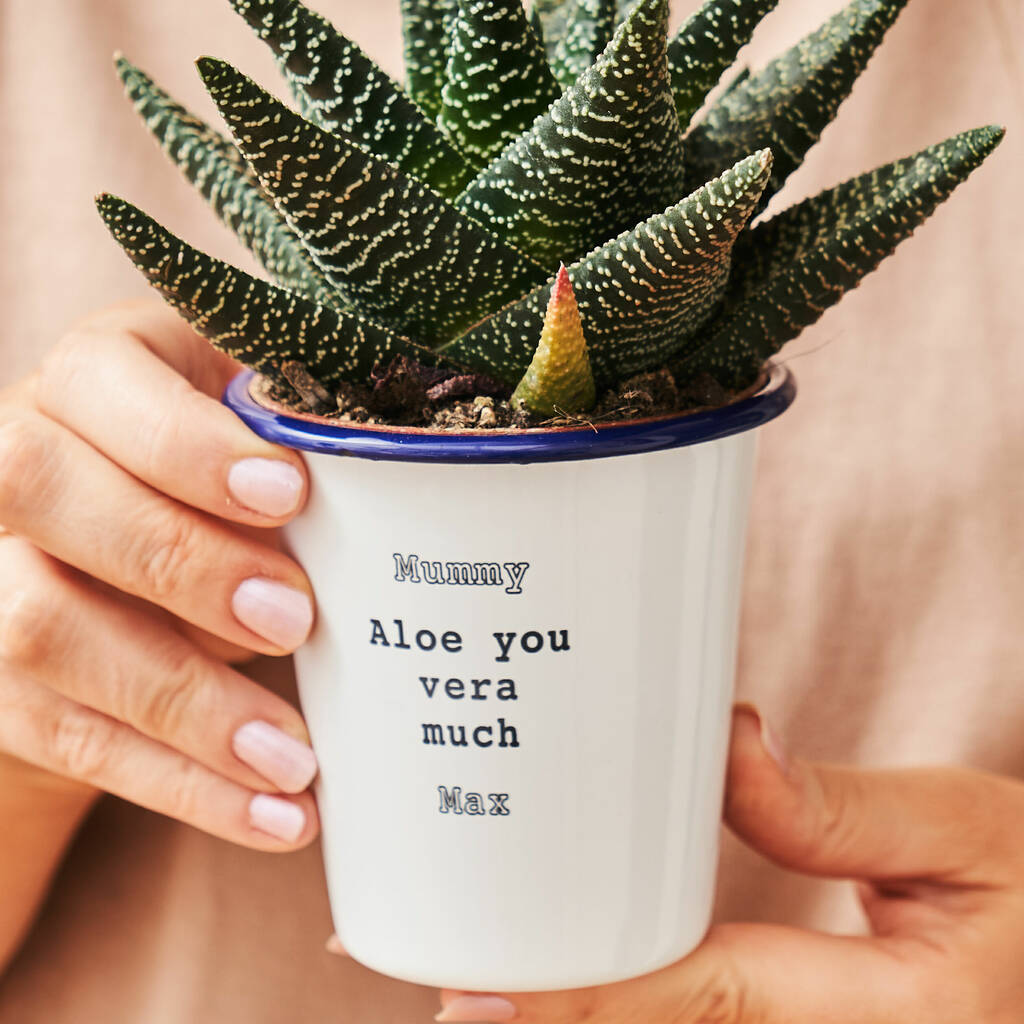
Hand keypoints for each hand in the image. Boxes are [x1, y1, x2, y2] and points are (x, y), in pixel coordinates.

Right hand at [0, 301, 319, 848]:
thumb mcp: (253, 444)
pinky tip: (270, 815)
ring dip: (181, 703)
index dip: (184, 444)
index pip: (97, 381)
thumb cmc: (218, 484)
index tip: (289, 496)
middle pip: (39, 490)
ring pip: (39, 630)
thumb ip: (293, 457)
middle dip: (177, 560)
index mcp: (92, 377)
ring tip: (294, 759)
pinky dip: (178, 784)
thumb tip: (396, 507)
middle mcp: (12, 461)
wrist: (119, 568)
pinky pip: (67, 737)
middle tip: (295, 620)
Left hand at [433, 705, 1023, 1023]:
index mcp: (884, 1016)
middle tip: (447, 992)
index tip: (483, 997)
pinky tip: (576, 984)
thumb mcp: (965, 829)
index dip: (589, 1000)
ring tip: (485, 993)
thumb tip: (724, 745)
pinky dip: (636, 1005)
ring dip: (586, 1019)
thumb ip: (840, 806)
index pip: (700, 999)